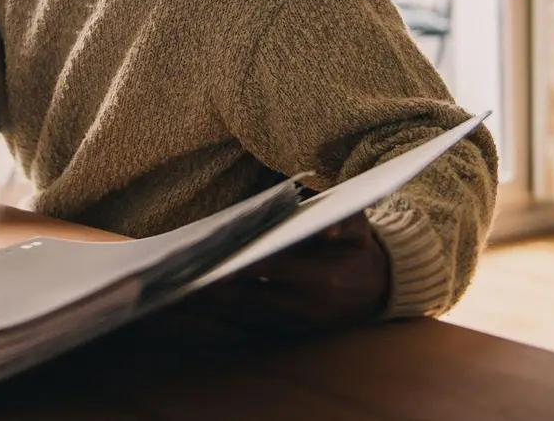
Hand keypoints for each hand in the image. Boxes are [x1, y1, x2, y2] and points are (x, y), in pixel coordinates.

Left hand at [172, 212, 390, 336]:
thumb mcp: (359, 227)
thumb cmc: (357, 248)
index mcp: (326, 276)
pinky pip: (247, 325)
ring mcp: (296, 323)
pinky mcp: (286, 332)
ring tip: (177, 289)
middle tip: (183, 276)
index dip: (247, 266)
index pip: (279, 269)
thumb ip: (346, 221)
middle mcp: (309, 305)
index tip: (219, 261)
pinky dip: (219, 315)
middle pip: (254, 297)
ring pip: (246, 315)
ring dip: (212, 305)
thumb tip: (328, 225)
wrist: (376, 290)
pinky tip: (191, 303)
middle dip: (220, 289)